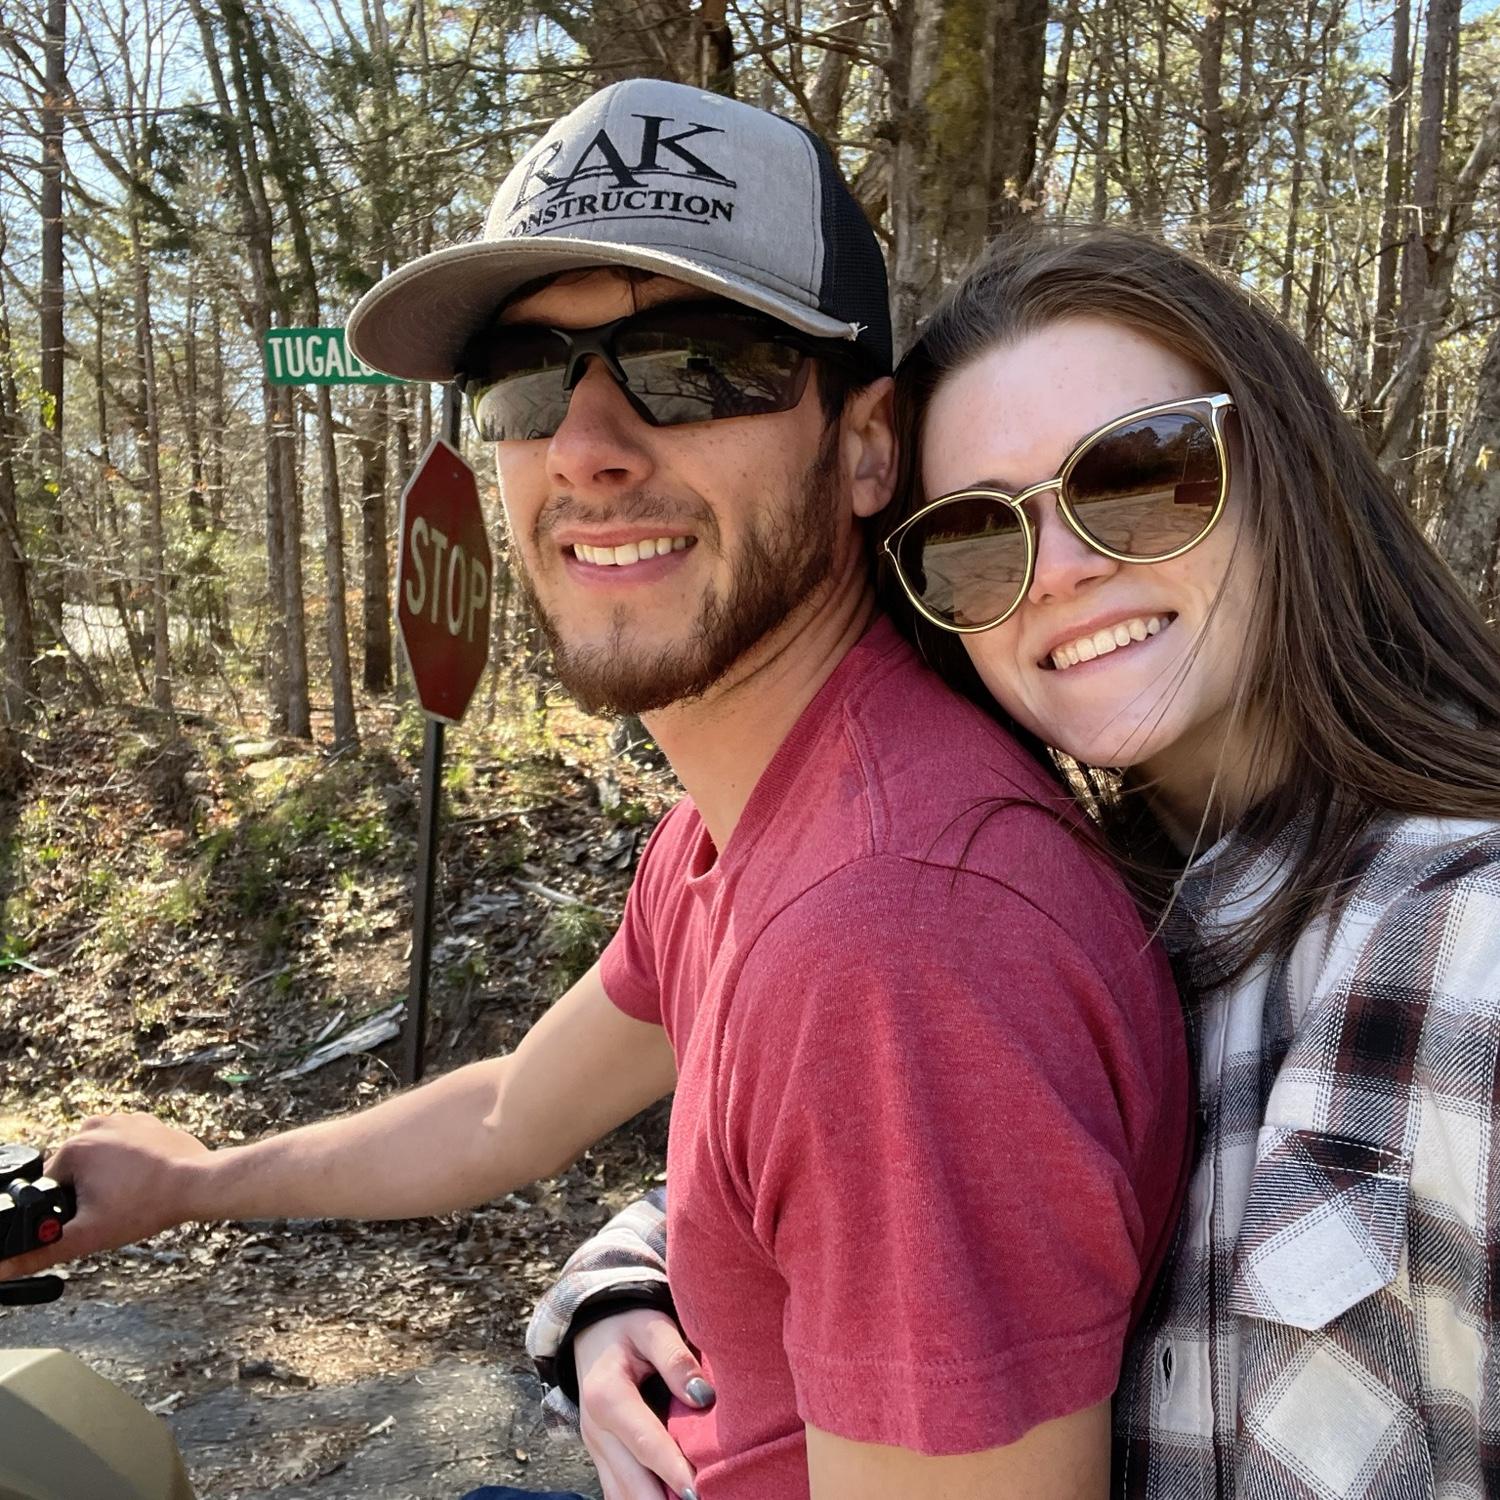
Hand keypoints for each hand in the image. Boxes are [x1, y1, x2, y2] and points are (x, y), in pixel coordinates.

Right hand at [0, 1114, 210, 1279]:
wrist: (199, 1183)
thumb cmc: (147, 1206)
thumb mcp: (88, 1235)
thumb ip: (41, 1253)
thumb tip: (1, 1268)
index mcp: (73, 1148)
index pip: (50, 1187)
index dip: (67, 1209)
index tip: (93, 1216)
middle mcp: (94, 1125)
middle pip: (74, 1172)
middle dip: (87, 1193)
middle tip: (115, 1206)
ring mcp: (122, 1119)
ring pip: (99, 1160)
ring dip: (107, 1178)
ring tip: (131, 1194)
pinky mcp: (145, 1121)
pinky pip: (123, 1148)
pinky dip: (129, 1164)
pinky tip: (144, 1179)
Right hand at [575, 1306, 710, 1499]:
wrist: (594, 1329)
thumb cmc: (629, 1325)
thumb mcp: (652, 1327)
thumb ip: (675, 1358)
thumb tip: (703, 1396)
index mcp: (607, 1396)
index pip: (646, 1443)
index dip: (674, 1471)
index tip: (700, 1492)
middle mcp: (596, 1430)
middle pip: (631, 1483)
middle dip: (665, 1499)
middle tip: (702, 1499)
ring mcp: (596, 1448)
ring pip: (622, 1495)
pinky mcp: (602, 1456)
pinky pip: (620, 1491)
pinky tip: (672, 1498)